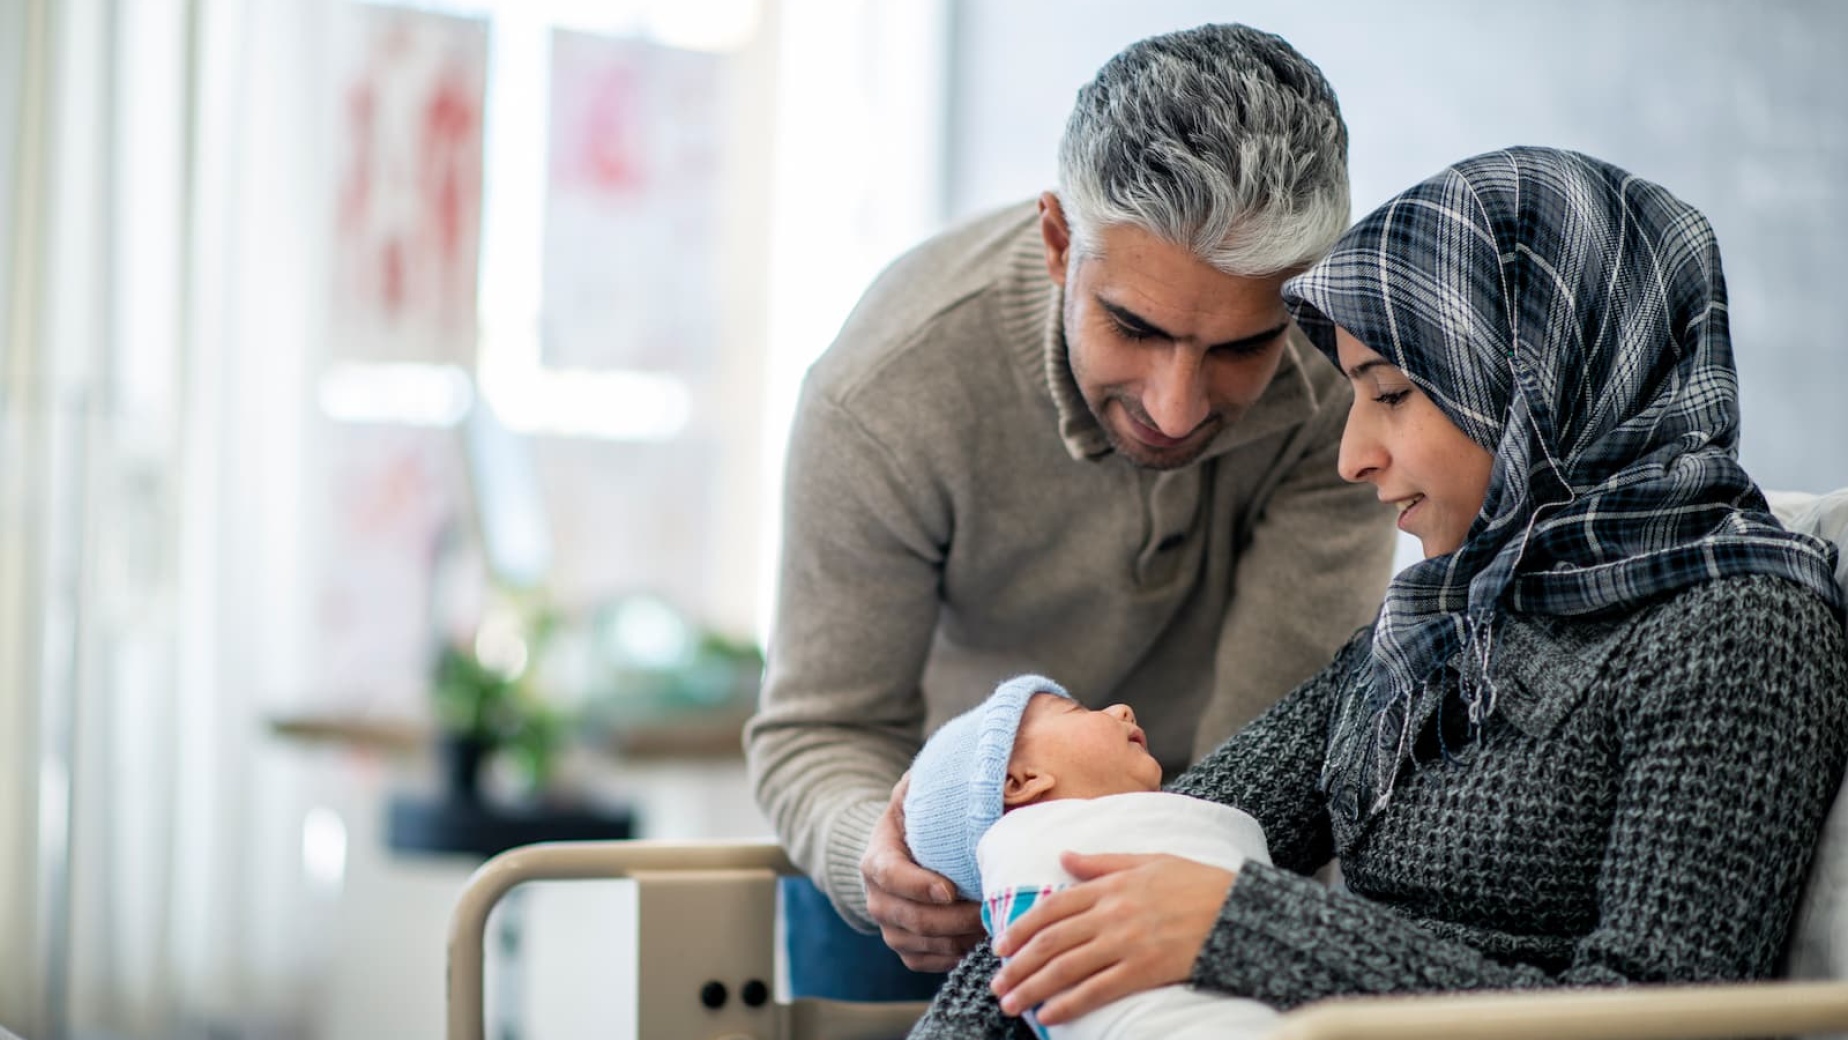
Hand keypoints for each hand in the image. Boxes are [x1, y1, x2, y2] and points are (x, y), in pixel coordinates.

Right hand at [860, 774, 985, 970]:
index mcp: (877, 858)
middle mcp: (876, 898)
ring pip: (922, 945)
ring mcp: (889, 927)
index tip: (950, 889)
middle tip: (991, 909)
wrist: (901, 851)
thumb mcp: (918, 793)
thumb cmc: (918, 817)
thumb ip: (932, 781)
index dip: (919, 885)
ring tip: (993, 925)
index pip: (891, 876)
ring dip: (959, 939)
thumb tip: (970, 765)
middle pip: (912, 918)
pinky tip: (980, 941)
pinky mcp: (904, 947)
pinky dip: (953, 957)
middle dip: (955, 918)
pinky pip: (926, 962)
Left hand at [989, 851, 1233, 1024]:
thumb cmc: (1197, 883)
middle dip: (1017, 966)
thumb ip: (1101, 862)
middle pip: (1051, 942)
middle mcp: (1110, 914)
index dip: (1021, 929)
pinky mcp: (1143, 970)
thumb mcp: (1148, 860)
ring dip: (1032, 989)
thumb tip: (1064, 856)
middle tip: (997, 984)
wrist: (1240, 910)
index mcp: (1109, 885)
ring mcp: (1125, 943)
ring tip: (1011, 1005)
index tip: (1001, 946)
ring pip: (1065, 968)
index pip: (1051, 908)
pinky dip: (1068, 1004)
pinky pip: (1096, 990)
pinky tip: (1048, 1016)